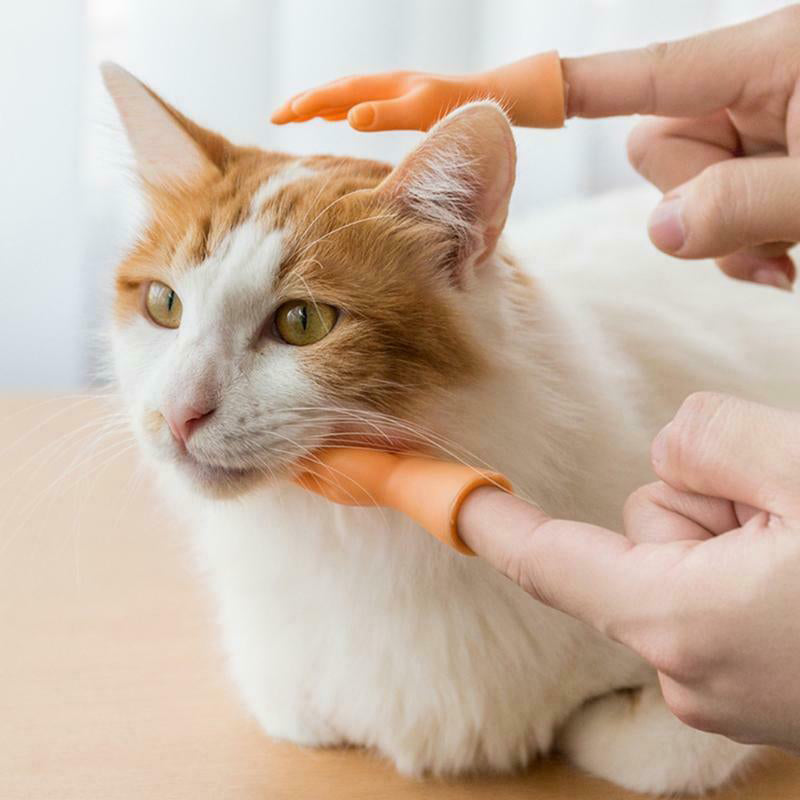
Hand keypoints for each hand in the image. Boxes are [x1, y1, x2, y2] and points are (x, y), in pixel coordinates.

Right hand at [271, 52, 563, 130]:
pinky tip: (334, 117)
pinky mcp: (401, 103)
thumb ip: (388, 115)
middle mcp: (387, 85)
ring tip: (294, 115)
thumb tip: (350, 118)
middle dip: (304, 102)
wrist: (491, 101)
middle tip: (274, 117)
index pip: (338, 93)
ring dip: (319, 104)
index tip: (281, 116)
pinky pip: (361, 103)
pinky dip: (340, 109)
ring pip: (346, 96)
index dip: (307, 103)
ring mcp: (393, 93)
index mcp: (388, 87)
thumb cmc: (461, 111)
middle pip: (336, 90)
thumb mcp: (424, 114)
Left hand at [458, 391, 799, 751]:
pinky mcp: (757, 693)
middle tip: (792, 520)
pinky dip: (753, 573)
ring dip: (740, 537)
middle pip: (642, 533)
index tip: (446, 500)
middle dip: (702, 503)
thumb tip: (665, 453)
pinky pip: (720, 597)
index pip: (548, 560)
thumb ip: (714, 441)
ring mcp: (725, 692)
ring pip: (687, 561)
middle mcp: (686, 672)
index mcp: (678, 621)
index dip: (492, 522)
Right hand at [561, 6, 799, 286]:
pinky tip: (788, 255)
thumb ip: (739, 203)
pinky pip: (715, 212)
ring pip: (683, 190)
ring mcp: (760, 128)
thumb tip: (662, 230)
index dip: (575, 87)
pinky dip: (740, 244)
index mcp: (773, 57)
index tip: (511, 95)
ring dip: (726, 233)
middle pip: (658, 146)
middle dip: (696, 198)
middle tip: (769, 224)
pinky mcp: (767, 164)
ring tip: (792, 240)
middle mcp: (756, 86)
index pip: (650, 73)